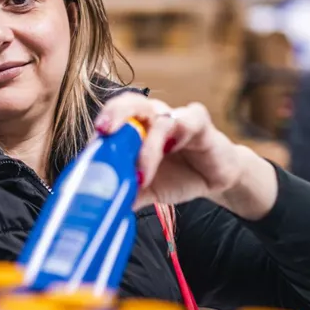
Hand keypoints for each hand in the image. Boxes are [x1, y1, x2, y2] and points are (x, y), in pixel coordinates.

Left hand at [94, 93, 278, 219]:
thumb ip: (128, 193)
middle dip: (115, 114)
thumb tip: (103, 207)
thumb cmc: (178, 176)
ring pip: (158, 117)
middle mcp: (153, 117)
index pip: (113, 117)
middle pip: (130, 103)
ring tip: (141, 174)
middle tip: (104, 131)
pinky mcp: (200, 123)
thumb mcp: (148, 190)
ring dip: (147, 145)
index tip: (92, 147)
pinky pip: (189, 119)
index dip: (101, 129)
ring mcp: (176, 117)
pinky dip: (179, 130)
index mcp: (136, 127)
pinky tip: (172, 148)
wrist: (216, 178)